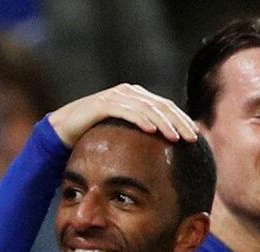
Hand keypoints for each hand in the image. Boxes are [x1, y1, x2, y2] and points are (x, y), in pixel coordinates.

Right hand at [47, 83, 197, 147]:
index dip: (182, 121)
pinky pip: (126, 110)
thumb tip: (163, 151)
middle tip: (192, 138)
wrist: (63, 130)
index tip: (196, 137)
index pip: (167, 107)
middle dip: (179, 122)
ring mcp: (116, 96)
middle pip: (162, 106)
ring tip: (175, 138)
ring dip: (164, 123)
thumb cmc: (94, 135)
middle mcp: (130, 92)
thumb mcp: (122, 135)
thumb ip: (140, 136)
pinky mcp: (103, 102)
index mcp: (138, 97)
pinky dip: (141, 120)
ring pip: (148, 108)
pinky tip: (152, 131)